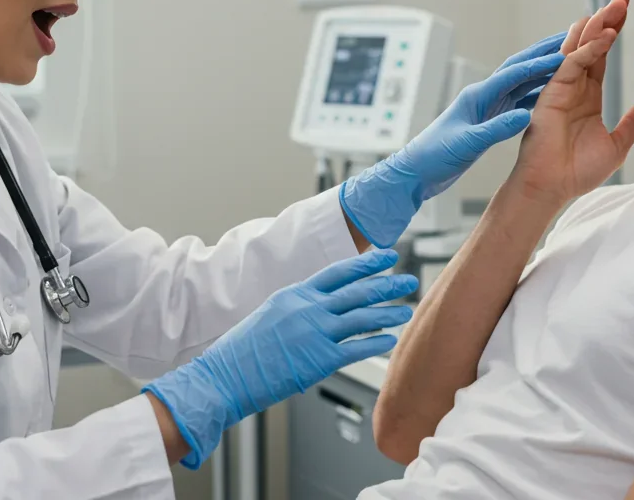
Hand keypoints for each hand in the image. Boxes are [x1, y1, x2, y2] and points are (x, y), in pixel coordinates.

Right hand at [142, 248, 417, 467]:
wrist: (225, 376)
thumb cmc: (242, 350)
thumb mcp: (270, 314)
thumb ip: (298, 308)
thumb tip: (320, 308)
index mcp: (295, 294)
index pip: (338, 272)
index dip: (366, 263)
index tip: (387, 256)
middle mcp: (307, 309)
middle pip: (357, 291)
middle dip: (386, 284)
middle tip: (409, 279)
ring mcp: (314, 333)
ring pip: (362, 317)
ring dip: (388, 313)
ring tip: (406, 310)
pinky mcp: (319, 360)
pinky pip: (356, 349)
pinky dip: (376, 343)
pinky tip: (390, 340)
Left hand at [340, 32, 567, 246]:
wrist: (416, 173)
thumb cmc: (434, 156)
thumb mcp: (467, 144)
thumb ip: (496, 130)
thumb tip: (526, 116)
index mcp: (477, 96)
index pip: (514, 73)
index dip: (540, 63)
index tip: (566, 55)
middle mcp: (483, 96)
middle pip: (519, 69)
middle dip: (545, 54)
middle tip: (572, 40)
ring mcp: (486, 107)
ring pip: (521, 84)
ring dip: (544, 73)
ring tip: (570, 63)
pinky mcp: (488, 121)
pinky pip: (518, 101)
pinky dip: (537, 96)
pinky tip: (552, 97)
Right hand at [511, 0, 633, 204]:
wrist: (553, 188)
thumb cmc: (577, 171)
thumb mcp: (618, 144)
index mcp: (588, 95)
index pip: (602, 54)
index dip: (614, 31)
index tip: (630, 9)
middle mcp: (573, 86)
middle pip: (591, 43)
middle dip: (606, 18)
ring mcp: (561, 88)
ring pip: (578, 47)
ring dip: (596, 26)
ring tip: (614, 5)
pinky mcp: (552, 94)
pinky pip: (571, 64)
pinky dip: (588, 49)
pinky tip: (605, 37)